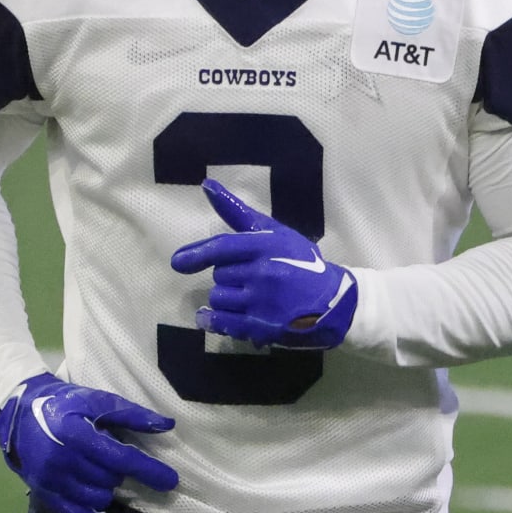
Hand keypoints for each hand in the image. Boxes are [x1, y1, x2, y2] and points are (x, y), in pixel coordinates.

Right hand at [0, 372, 177, 512]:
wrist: (18, 414)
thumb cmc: (64, 404)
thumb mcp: (96, 400)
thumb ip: (132, 414)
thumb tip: (168, 425)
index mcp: (75, 434)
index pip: (119, 458)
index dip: (148, 470)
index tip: (172, 481)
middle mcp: (62, 462)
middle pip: (110, 479)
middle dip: (123, 472)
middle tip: (119, 458)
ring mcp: (53, 483)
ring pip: (99, 498)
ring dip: (111, 488)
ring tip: (106, 472)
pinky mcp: (47, 497)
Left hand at [169, 178, 357, 349]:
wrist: (334, 301)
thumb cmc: (302, 262)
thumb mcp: (275, 232)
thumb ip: (238, 212)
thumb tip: (206, 185)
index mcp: (266, 245)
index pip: (221, 248)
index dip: (196, 255)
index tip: (178, 262)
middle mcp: (262, 272)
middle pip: (220, 275)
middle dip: (228, 276)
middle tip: (250, 278)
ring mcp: (262, 302)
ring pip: (219, 298)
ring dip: (224, 299)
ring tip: (245, 298)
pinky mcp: (261, 327)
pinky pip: (222, 323)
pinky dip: (212, 321)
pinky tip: (208, 318)